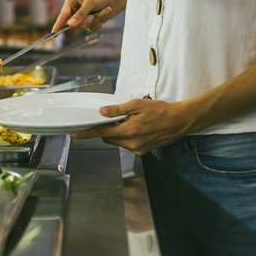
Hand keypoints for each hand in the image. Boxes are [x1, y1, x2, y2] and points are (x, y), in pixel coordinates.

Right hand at [52, 0, 129, 32]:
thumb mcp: (91, 2)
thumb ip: (80, 14)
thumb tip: (70, 25)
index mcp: (71, 1)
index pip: (62, 15)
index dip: (58, 25)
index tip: (53, 34)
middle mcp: (76, 9)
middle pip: (74, 24)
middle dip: (85, 21)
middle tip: (92, 17)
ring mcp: (84, 15)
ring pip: (84, 27)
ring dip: (96, 20)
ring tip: (105, 10)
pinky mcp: (92, 20)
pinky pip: (92, 28)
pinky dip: (100, 22)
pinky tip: (106, 12)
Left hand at [71, 98, 195, 154]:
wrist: (180, 121)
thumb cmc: (161, 111)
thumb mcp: (137, 105)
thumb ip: (118, 109)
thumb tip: (102, 112)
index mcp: (129, 131)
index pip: (101, 133)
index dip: (86, 133)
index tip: (75, 134)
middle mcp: (132, 143)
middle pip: (108, 138)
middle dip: (106, 129)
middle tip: (112, 118)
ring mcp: (138, 149)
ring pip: (117, 142)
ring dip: (117, 133)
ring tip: (129, 121)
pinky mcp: (143, 151)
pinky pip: (127, 144)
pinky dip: (126, 136)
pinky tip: (136, 127)